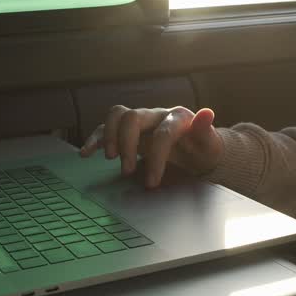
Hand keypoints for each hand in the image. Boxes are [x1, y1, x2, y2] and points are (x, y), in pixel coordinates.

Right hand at [78, 106, 222, 187]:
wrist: (196, 149)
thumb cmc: (202, 148)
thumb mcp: (210, 143)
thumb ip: (206, 130)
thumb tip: (207, 113)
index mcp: (177, 117)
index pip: (162, 133)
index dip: (156, 158)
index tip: (152, 183)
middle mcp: (156, 114)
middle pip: (133, 118)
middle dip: (127, 145)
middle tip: (128, 171)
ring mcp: (141, 120)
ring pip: (117, 115)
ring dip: (109, 136)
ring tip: (110, 158)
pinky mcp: (129, 130)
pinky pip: (107, 127)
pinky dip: (96, 138)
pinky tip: (86, 152)